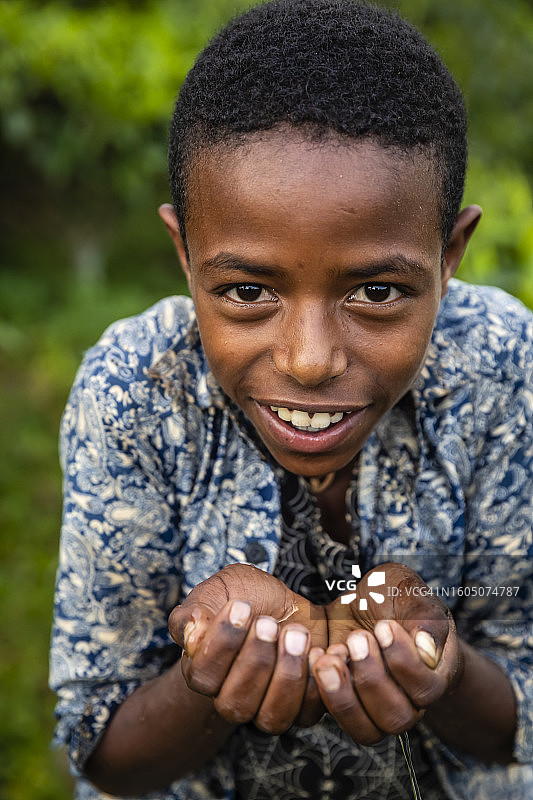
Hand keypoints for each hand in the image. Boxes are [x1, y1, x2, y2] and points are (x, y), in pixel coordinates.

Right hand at [169, 564, 326, 731]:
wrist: (287, 603)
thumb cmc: (249, 595)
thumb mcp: (220, 589)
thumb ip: (198, 609)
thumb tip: (192, 633)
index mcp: (204, 671)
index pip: (203, 677)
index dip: (223, 643)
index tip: (241, 606)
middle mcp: (231, 697)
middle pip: (235, 703)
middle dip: (255, 659)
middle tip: (269, 622)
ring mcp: (266, 707)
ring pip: (271, 717)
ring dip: (286, 674)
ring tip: (296, 633)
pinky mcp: (300, 708)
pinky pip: (306, 713)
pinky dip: (315, 685)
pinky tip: (318, 650)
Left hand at [311, 563, 462, 743]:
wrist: (366, 602)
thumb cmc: (395, 597)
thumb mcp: (410, 591)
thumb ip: (424, 616)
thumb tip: (426, 649)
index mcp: (433, 674)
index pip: (425, 689)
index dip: (403, 662)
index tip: (383, 625)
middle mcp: (407, 700)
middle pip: (396, 718)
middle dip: (371, 678)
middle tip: (356, 638)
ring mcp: (375, 708)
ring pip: (366, 730)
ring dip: (343, 696)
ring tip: (329, 658)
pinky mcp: (346, 703)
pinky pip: (335, 719)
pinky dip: (322, 694)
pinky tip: (316, 658)